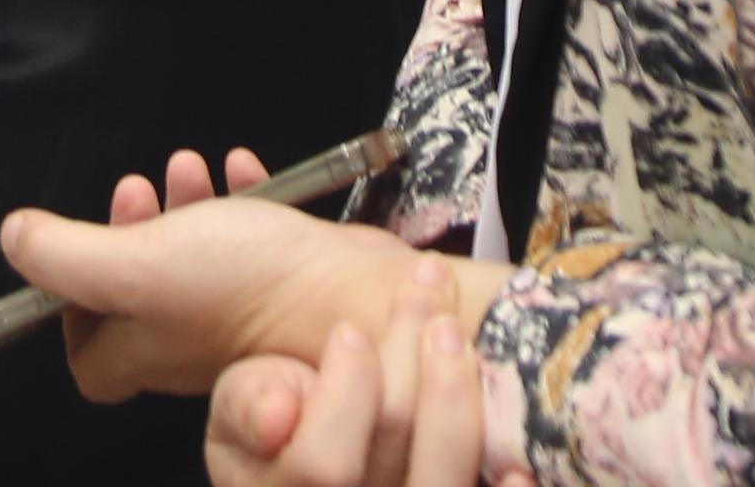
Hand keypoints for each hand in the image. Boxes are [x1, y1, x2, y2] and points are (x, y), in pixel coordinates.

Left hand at [0, 165, 460, 409]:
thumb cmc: (248, 290)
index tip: (79, 256)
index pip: (91, 361)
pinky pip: (254, 236)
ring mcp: (243, 312)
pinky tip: (244, 167)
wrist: (362, 300)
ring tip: (187, 167)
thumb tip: (15, 239)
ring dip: (185, 206)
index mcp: (149, 348)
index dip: (71, 314)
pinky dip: (242, 196)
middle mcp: (192, 341)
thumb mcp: (136, 265)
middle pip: (143, 293)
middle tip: (139, 191)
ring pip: (197, 257)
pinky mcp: (289, 280)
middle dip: (133, 230)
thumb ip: (65, 255)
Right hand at [204, 312, 522, 486]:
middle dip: (410, 358)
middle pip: (395, 457)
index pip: (323, 467)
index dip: (344, 395)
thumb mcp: (235, 411)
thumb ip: (246, 405)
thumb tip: (277, 413)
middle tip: (424, 287)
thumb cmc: (274, 422)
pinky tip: (520, 456)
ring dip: (457, 396)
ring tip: (454, 327)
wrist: (315, 461)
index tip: (349, 331)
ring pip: (444, 481)